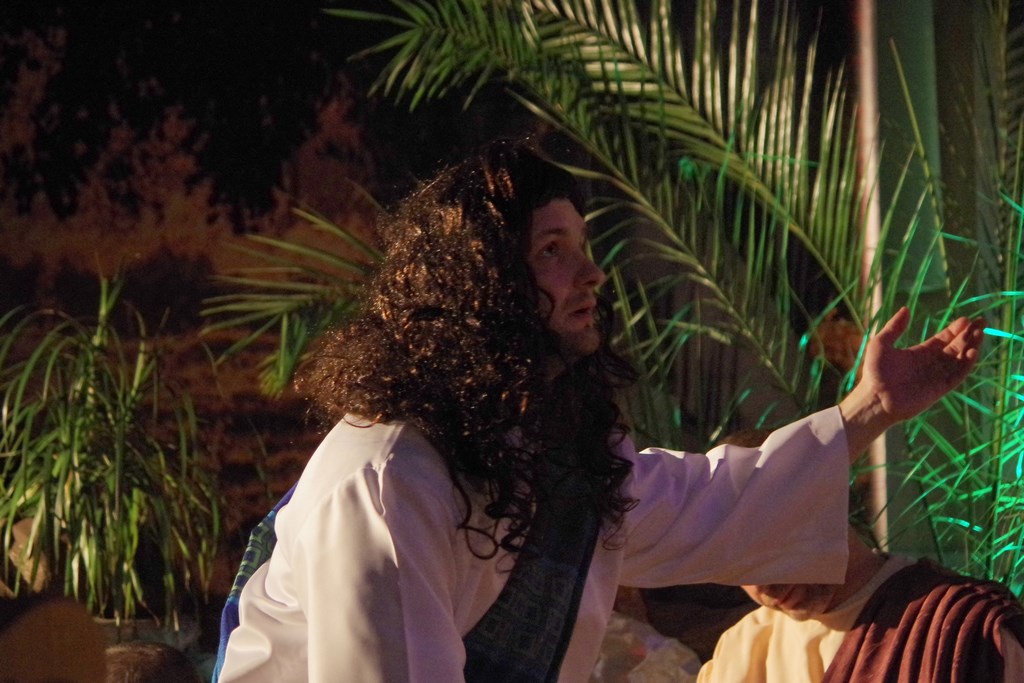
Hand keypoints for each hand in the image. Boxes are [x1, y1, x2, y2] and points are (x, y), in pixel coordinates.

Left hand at [839, 306, 983, 457]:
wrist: (875, 399)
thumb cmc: (875, 373)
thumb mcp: (881, 344)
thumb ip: (894, 327)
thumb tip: (906, 309)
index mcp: (920, 352)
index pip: (943, 339)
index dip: (955, 330)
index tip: (966, 319)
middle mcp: (931, 363)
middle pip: (956, 347)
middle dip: (969, 335)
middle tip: (981, 322)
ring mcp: (937, 376)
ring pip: (960, 359)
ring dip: (971, 346)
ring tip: (980, 332)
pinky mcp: (941, 388)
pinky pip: (958, 374)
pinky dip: (967, 363)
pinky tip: (973, 351)